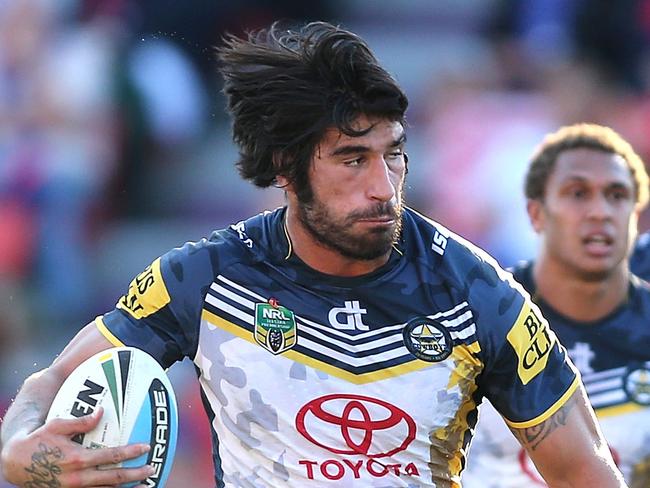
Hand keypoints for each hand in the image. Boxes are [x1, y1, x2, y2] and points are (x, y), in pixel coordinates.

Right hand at [1, 408, 154, 486]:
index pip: (111, 456)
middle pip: (114, 478)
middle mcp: (77, 477)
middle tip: (152, 468)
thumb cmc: (38, 440)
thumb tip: (101, 412)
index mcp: (77, 458)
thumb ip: (81, 421)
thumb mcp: (57, 426)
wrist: (16, 463)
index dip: (130, 452)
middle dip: (135, 474)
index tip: (145, 447)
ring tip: (146, 484)